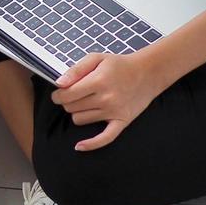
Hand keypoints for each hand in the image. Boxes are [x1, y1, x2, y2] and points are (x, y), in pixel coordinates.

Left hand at [49, 50, 164, 150]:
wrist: (147, 73)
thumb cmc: (119, 65)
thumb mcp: (96, 58)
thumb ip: (76, 70)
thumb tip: (59, 83)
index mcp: (98, 81)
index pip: (67, 95)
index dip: (58, 95)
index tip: (58, 93)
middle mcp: (106, 99)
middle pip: (71, 108)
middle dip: (68, 102)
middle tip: (74, 95)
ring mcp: (114, 112)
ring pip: (80, 120)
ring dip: (78, 112)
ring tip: (85, 103)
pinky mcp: (122, 121)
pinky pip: (104, 138)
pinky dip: (91, 144)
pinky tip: (79, 146)